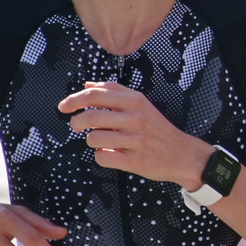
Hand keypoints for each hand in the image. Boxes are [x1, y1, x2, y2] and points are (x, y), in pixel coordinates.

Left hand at [59, 80, 212, 189]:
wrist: (182, 154)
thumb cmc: (157, 128)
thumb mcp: (140, 103)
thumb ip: (114, 91)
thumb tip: (87, 84)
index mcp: (135, 101)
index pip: (96, 95)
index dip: (74, 100)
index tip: (63, 107)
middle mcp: (136, 118)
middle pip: (90, 117)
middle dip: (77, 122)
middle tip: (78, 126)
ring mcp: (136, 140)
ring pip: (94, 138)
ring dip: (92, 141)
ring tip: (103, 141)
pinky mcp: (135, 160)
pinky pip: (103, 157)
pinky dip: (102, 157)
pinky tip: (112, 154)